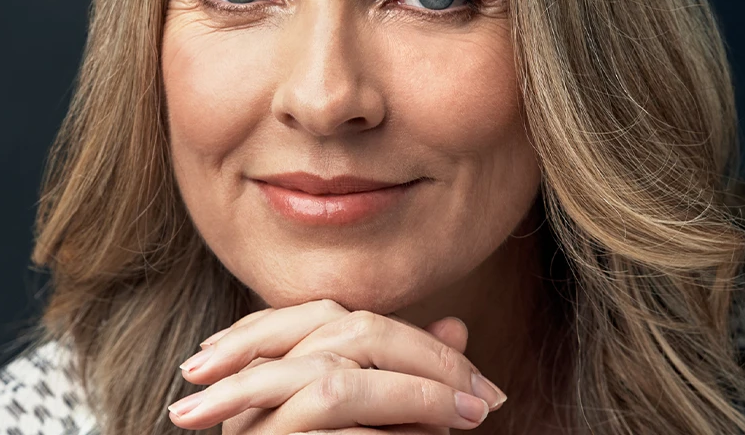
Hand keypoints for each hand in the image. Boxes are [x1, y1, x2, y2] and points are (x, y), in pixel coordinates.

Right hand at [166, 299, 507, 433]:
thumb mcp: (384, 423)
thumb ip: (411, 375)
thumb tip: (455, 326)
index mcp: (277, 365)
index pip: (347, 320)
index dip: (422, 342)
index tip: (484, 385)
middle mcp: (257, 388)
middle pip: (349, 336)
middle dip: (429, 362)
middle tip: (486, 401)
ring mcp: (258, 428)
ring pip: (338, 387)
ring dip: (417, 397)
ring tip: (469, 420)